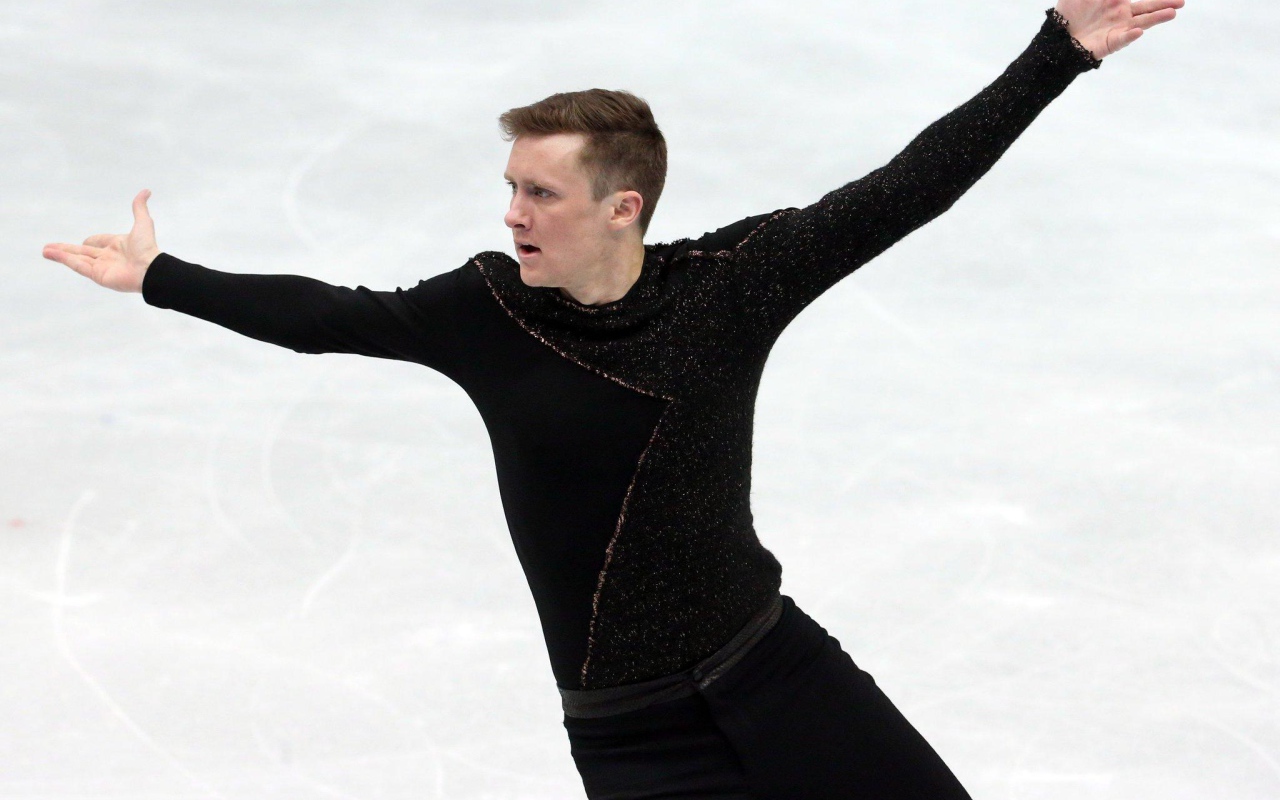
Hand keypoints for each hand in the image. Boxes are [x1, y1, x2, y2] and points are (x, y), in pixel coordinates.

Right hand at [42, 189, 161, 293]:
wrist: (150, 270)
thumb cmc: (147, 248)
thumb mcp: (143, 223)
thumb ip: (139, 208)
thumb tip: (146, 191)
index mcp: (117, 246)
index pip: (98, 243)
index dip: (91, 241)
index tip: (85, 242)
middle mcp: (108, 258)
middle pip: (83, 252)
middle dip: (66, 249)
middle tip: (50, 247)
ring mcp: (102, 268)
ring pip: (77, 259)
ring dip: (60, 255)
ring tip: (45, 251)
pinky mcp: (98, 276)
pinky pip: (79, 266)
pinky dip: (65, 260)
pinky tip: (52, 254)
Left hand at [1054, 0, 1184, 59]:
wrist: (1057, 36)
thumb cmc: (1070, 12)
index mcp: (1117, 0)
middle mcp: (1122, 14)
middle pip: (1148, 7)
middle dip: (1165, 3)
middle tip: (1181, 2)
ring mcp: (1119, 28)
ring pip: (1142, 22)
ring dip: (1157, 17)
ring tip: (1172, 13)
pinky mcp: (1111, 42)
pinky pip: (1123, 38)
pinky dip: (1131, 35)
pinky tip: (1139, 30)